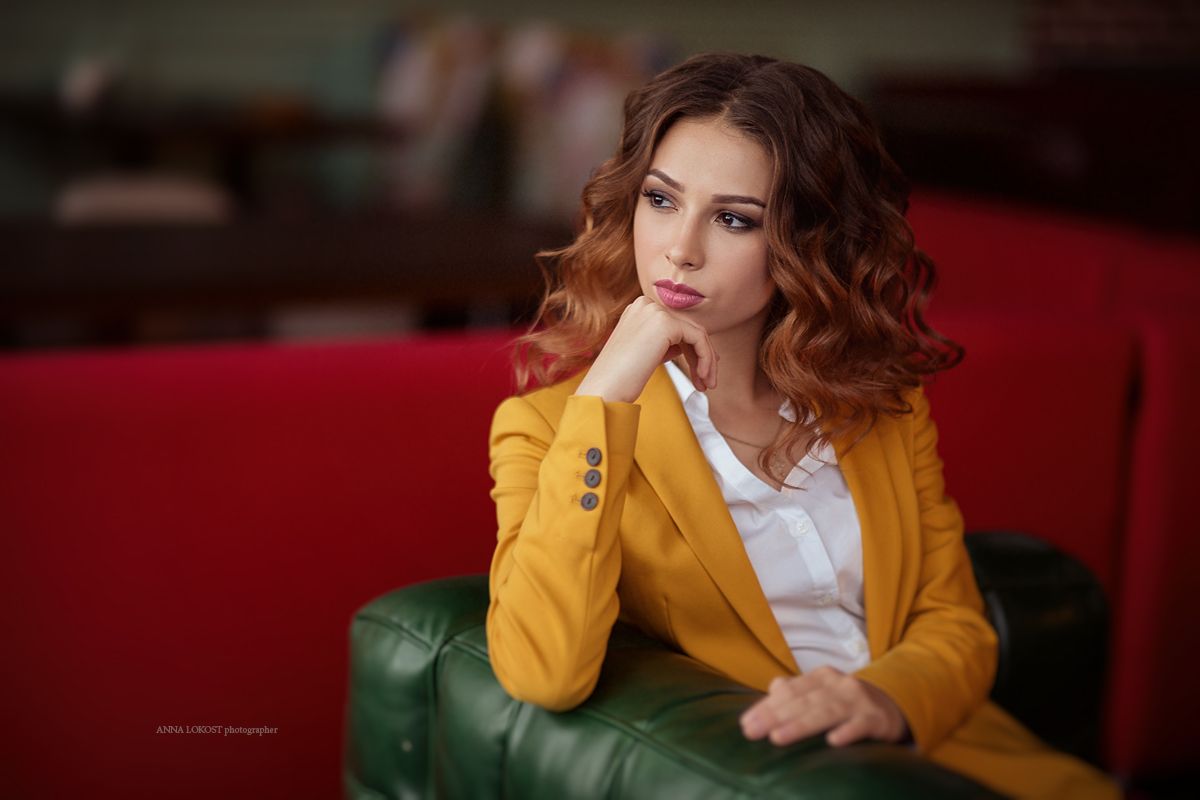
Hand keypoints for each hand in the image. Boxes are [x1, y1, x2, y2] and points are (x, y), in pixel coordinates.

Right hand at [575, 296, 716, 402]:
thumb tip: (688, 346)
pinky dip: (706, 359)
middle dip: (702, 356)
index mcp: (638, 309)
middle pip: (688, 328)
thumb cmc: (620, 378)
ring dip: (706, 360)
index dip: (692, 349)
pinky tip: (702, 377)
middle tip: (707, 382)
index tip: (700, 372)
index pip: (676, 325)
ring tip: (707, 384)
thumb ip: (665, 344)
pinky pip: (698, 338)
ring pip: (697, 333)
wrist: (605, 389)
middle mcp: (646, 305)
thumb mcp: (645, 353)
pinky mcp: (666, 323)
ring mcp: (655, 312)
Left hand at [739, 667, 908, 747]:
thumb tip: (772, 688)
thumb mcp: (823, 691)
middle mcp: (838, 684)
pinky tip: (833, 742)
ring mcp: (858, 701)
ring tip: (777, 738)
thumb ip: (797, 691)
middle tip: (752, 732)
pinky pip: (861, 725)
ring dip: (801, 725)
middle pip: (802, 701)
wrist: (894, 704)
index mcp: (821, 678)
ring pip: (826, 712)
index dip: (766, 706)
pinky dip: (847, 732)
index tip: (745, 723)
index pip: (788, 691)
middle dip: (774, 716)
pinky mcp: (877, 719)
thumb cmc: (848, 702)